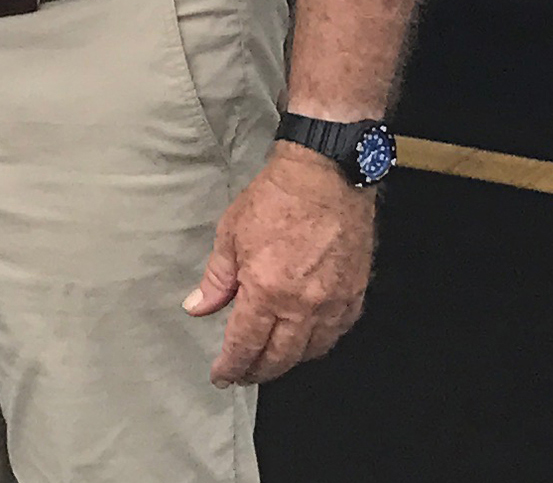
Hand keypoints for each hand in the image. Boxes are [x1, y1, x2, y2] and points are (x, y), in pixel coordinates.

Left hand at [184, 144, 375, 385]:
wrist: (326, 176)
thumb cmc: (276, 199)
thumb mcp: (230, 235)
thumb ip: (216, 280)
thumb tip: (197, 307)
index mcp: (267, 292)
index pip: (245, 345)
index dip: (231, 366)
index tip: (221, 375)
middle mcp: (302, 305)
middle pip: (280, 358)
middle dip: (258, 371)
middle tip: (244, 373)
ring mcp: (333, 302)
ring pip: (311, 351)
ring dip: (288, 361)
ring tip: (271, 360)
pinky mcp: (354, 293)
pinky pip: (337, 333)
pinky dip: (319, 343)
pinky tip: (307, 340)